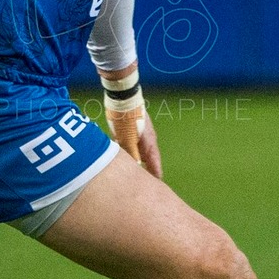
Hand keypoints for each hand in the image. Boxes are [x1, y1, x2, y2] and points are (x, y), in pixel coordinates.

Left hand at [100, 65, 162, 179]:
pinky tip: (121, 153)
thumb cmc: (126, 118)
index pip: (154, 162)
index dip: (155, 173)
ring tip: (133, 169)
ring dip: (135, 158)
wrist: (122, 96)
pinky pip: (131, 142)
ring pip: (138, 149)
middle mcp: (147, 137)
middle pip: (147, 156)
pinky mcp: (132, 126)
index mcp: (149, 141)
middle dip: (146, 168)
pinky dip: (128, 149)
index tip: (157, 182)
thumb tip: (134, 168)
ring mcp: (140, 131)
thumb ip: (131, 154)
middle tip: (145, 180)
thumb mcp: (128, 139)